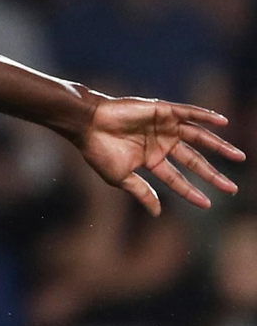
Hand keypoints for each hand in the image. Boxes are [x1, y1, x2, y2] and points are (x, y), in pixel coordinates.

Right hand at [77, 96, 243, 214]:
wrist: (86, 124)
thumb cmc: (98, 151)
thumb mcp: (121, 177)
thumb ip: (142, 192)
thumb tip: (157, 214)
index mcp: (151, 160)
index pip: (177, 179)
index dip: (191, 192)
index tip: (208, 205)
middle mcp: (161, 143)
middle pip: (194, 161)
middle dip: (213, 175)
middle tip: (232, 190)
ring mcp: (163, 127)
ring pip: (198, 138)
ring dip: (219, 146)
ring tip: (239, 157)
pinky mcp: (162, 111)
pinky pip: (189, 114)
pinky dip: (206, 117)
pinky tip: (223, 123)